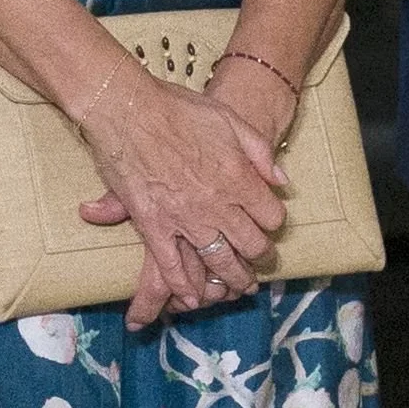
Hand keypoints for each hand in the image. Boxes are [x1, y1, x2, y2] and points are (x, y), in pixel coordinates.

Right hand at [78, 73, 286, 328]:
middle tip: (258, 265)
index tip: (268, 226)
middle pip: (250, 245)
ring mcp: (185, 218)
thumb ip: (259, 152)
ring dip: (230, 279)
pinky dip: (183, 286)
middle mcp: (217, 203)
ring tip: (236, 288)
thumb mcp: (229, 119)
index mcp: (239, 177)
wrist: (127, 108)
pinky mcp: (153, 225)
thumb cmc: (177, 107)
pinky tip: (191, 299)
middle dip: (258, 258)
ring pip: (217, 261)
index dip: (273, 224)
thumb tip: (281, 181)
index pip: (271, 216)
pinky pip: (172, 265)